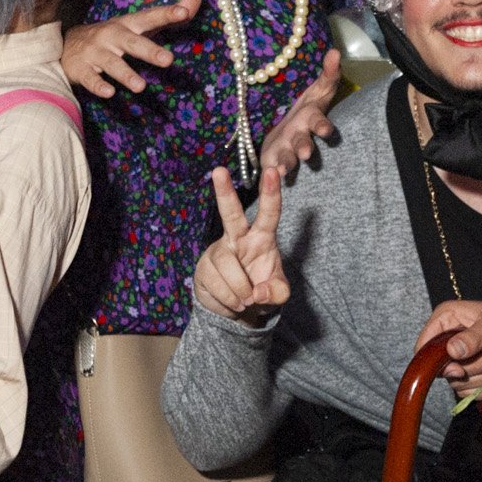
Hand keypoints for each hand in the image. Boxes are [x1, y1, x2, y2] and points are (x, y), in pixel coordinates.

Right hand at [62, 0, 199, 97]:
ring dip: (126, 74)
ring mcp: (95, 52)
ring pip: (111, 63)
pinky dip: (98, 86)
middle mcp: (111, 36)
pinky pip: (90, 78)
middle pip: (132, 42)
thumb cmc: (112, 36)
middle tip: (169, 61)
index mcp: (128, 25)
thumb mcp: (138, 24)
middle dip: (150, 51)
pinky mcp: (81, 69)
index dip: (166, 14)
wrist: (67, 45)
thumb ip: (168, 15)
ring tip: (141, 87)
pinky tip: (109, 93)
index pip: (150, 17)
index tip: (183, 12)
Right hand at [193, 166, 289, 321]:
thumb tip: (257, 292)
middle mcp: (238, 238)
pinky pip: (216, 283)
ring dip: (240, 290)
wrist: (239, 310)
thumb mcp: (278, 294)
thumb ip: (277, 292)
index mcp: (262, 237)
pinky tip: (232, 303)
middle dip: (224, 192)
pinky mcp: (203, 268)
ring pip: (227, 265)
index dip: (271, 193)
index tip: (273, 171)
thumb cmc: (262, 290)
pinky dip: (228, 300)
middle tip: (219, 170)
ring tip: (245, 301)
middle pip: (231, 213)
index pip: (269, 213)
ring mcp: (218, 251)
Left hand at [257, 49, 341, 179]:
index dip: (323, 126)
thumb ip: (328, 74)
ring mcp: (288, 151)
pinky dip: (270, 172)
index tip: (326, 132)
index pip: (319, 121)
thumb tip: (335, 50)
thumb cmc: (305, 110)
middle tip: (306, 154)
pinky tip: (266, 174)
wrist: (288, 132)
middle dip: (305, 147)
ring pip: (289, 158)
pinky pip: (273, 168)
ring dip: (287, 162)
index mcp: (311, 119)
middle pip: (304, 142)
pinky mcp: (275, 161)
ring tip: (281, 168)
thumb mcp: (316, 90)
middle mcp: (302, 137)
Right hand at [417, 300, 481, 390]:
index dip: (436, 362)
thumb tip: (452, 351)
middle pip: (443, 370)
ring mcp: (459, 358)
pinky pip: (468, 391)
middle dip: (474, 368)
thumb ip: (473, 339)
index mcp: (447, 319)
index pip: (424, 346)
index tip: (458, 368)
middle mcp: (449, 338)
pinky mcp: (471, 373)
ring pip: (458, 383)